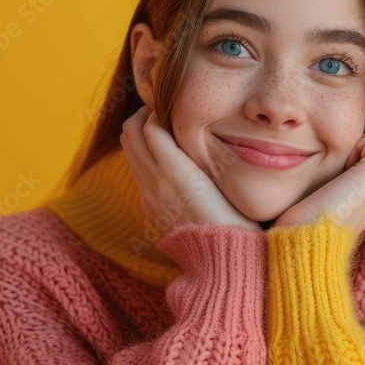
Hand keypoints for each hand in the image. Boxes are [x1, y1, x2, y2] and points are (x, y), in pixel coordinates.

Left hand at [120, 105, 261, 233]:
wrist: (222, 260)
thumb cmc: (236, 217)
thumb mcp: (224, 179)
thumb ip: (203, 151)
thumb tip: (188, 126)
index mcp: (174, 170)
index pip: (150, 125)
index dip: (159, 109)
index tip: (174, 105)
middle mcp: (155, 181)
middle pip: (130, 133)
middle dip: (142, 116)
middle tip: (163, 112)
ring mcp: (148, 195)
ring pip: (129, 150)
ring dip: (140, 135)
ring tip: (163, 130)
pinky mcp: (150, 207)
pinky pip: (137, 170)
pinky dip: (144, 154)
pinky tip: (167, 157)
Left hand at [271, 128, 364, 234]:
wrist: (302, 244)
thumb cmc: (304, 219)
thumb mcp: (330, 194)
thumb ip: (344, 176)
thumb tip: (342, 154)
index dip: (359, 152)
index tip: (337, 172)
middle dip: (362, 146)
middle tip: (339, 167)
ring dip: (360, 144)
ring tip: (341, 168)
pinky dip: (358, 143)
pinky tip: (342, 166)